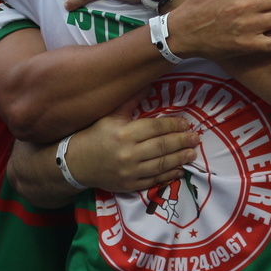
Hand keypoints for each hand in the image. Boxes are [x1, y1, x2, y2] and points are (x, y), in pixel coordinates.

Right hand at [63, 93, 199, 191]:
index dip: (173, 126)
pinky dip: (168, 175)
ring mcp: (129, 171)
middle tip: (195, 138)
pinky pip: (153, 181)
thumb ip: (130, 102)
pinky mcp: (129, 185)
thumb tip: (148, 84)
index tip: (185, 123)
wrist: (74, 163)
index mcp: (124, 133)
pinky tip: (179, 170)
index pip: (155, 128)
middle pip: (162, 146)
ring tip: (192, 153)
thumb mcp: (109, 116)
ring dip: (180, 159)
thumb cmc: (94, 135)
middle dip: (181, 141)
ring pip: (161, 164)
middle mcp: (128, 153)